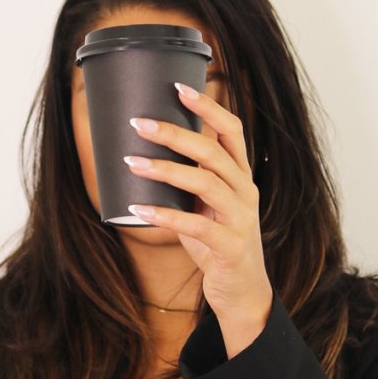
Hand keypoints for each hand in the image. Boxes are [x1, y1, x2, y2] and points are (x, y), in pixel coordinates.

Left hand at [123, 82, 272, 353]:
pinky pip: (195, 226)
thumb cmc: (218, 243)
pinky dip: (165, 215)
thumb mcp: (206, 206)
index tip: (179, 87)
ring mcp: (240, 219)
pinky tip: (139, 209)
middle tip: (139, 123)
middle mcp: (245, 191)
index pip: (231, 131)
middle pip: (212, 152)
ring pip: (205, 183)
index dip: (208, 107)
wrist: (242, 292)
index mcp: (241, 176)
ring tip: (132, 162)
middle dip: (174, 134)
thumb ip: (188, 181)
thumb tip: (143, 153)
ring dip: (165, 170)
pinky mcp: (229, 246)